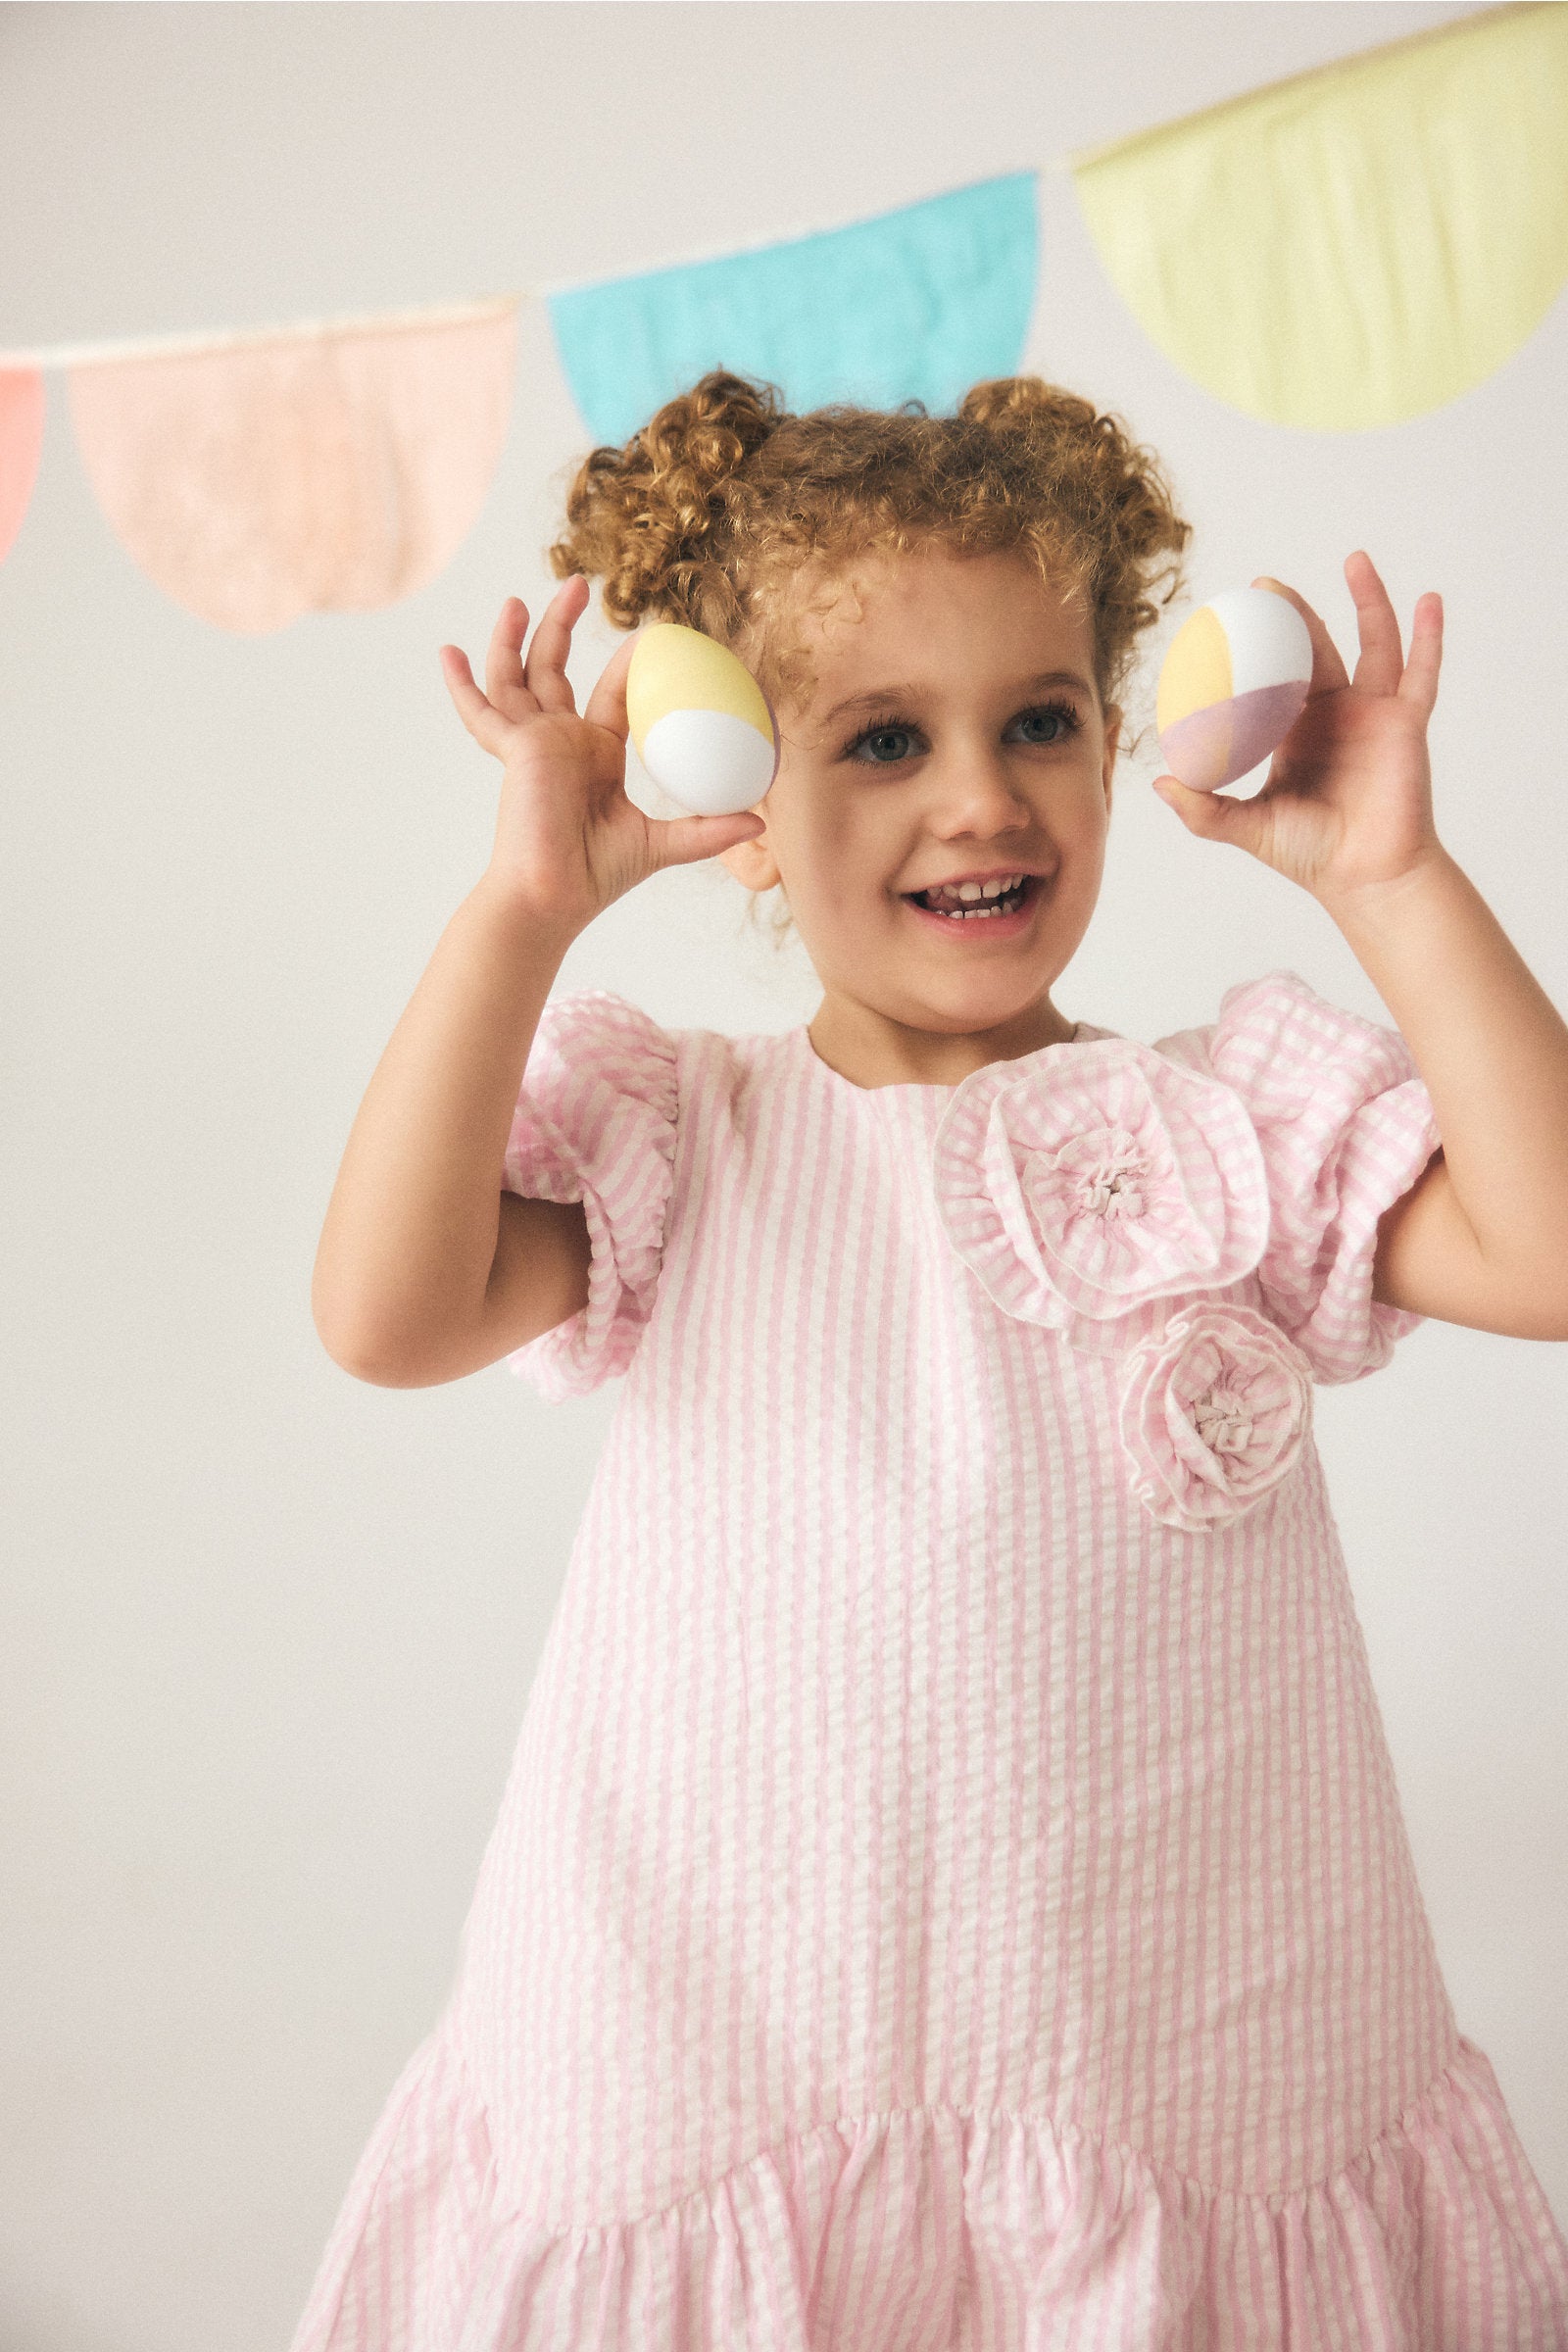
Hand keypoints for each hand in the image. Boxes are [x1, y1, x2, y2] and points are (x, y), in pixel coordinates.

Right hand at [440, 575, 765, 932]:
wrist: (555, 896)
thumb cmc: (598, 876)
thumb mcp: (662, 845)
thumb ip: (707, 830)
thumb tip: (760, 822)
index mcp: (595, 754)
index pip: (612, 694)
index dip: (629, 663)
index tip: (652, 632)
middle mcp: (560, 742)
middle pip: (554, 669)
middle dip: (559, 626)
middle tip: (577, 584)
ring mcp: (531, 745)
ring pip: (516, 678)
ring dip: (514, 638)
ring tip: (517, 600)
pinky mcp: (512, 752)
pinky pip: (481, 713)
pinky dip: (462, 684)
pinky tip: (447, 652)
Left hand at [1151, 552, 1445, 912]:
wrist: (1363, 877)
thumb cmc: (1309, 853)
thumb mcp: (1245, 826)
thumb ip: (1203, 809)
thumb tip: (1159, 784)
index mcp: (1296, 729)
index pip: (1273, 674)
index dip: (1254, 646)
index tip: (1230, 616)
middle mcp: (1336, 714)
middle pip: (1316, 647)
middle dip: (1293, 613)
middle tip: (1264, 585)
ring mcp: (1374, 714)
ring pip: (1374, 644)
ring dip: (1368, 600)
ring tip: (1355, 560)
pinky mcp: (1406, 723)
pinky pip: (1421, 672)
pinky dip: (1428, 636)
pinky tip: (1429, 600)